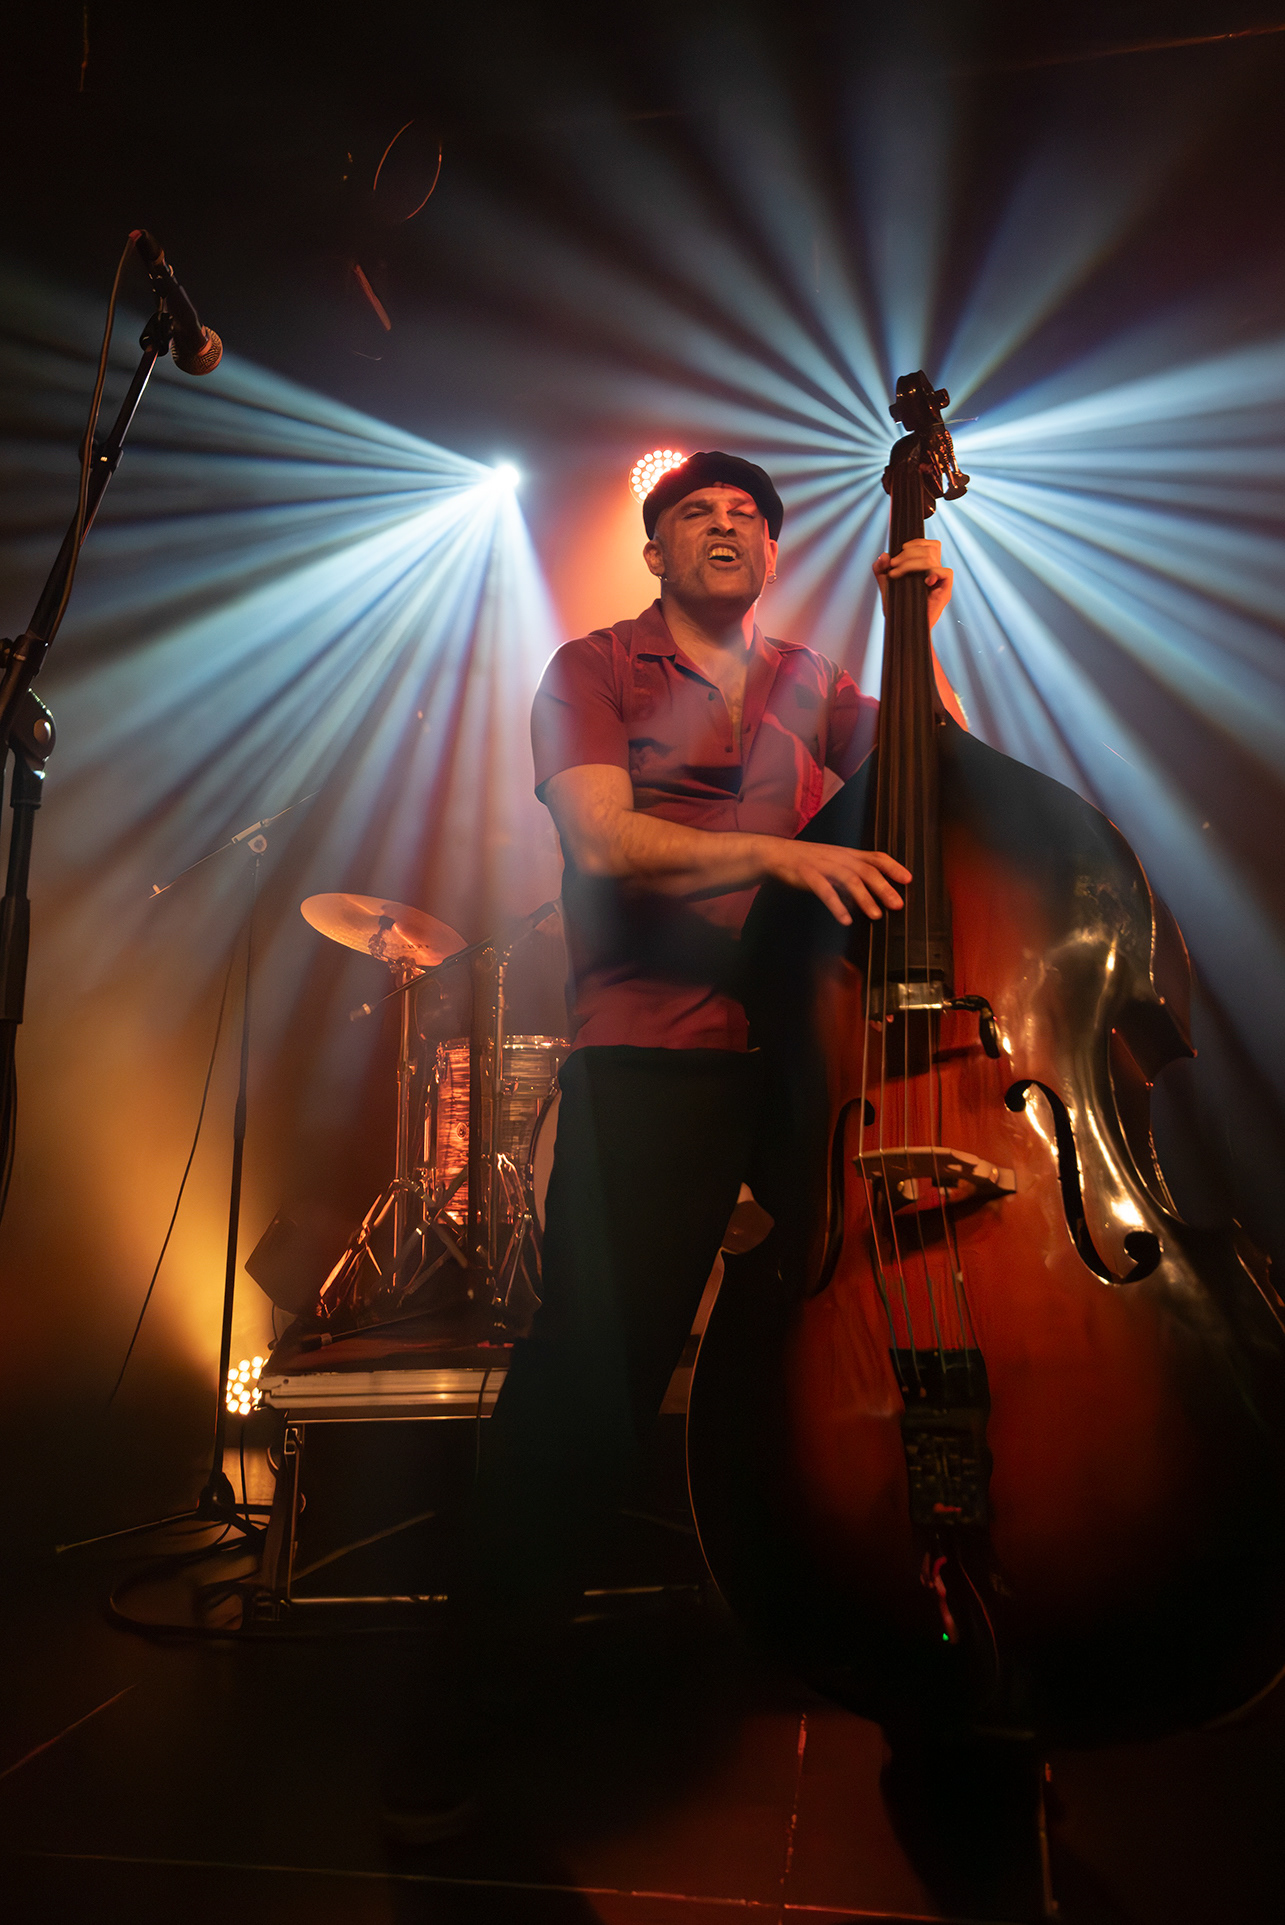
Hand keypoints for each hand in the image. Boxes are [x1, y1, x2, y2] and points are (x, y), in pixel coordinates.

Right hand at [763, 839, 911, 925]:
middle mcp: (838, 857)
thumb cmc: (807, 861)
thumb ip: (852, 873)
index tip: (908, 880)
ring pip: (849, 879)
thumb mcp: (833, 862)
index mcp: (847, 854)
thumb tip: (872, 893)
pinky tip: (845, 919)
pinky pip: (824, 890)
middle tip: (898, 905)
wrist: (776, 853)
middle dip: (884, 887)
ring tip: (876, 915)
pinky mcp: (807, 874)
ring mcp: (823, 864)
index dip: (893, 867)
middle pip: (867, 870)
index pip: (876, 857)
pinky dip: (836, 905)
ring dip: (865, 898)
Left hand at [873, 537, 952, 629]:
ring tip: (896, 574)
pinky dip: (934, 573)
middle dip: (908, 553)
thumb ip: (881, 570)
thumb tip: (883, 556)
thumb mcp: (885, 586)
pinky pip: (946, 572)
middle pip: (929, 548)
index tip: (898, 552)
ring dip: (911, 563)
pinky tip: (923, 582)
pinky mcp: (945, 591)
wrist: (903, 629)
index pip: (929, 544)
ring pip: (932, 558)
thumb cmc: (897, 609)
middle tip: (893, 566)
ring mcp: (940, 581)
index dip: (915, 543)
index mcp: (925, 567)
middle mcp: (934, 572)